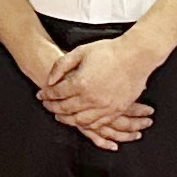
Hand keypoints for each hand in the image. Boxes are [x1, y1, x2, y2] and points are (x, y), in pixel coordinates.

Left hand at [36, 41, 157, 146]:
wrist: (135, 56)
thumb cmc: (109, 51)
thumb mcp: (80, 52)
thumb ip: (61, 66)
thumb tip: (50, 80)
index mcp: (80, 83)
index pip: (57, 93)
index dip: (46, 94)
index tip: (41, 95)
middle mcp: (91, 98)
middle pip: (65, 109)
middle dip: (53, 108)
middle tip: (47, 105)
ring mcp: (104, 107)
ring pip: (80, 120)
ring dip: (67, 120)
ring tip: (60, 116)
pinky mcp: (116, 110)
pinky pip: (99, 124)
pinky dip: (87, 125)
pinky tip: (81, 121)